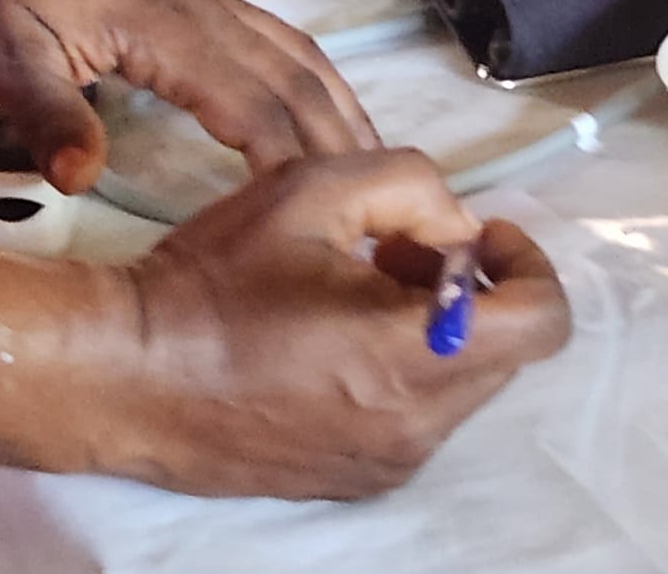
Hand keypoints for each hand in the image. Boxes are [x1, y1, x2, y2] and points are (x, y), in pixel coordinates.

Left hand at [0, 0, 377, 194]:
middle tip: (378, 210)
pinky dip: (313, 79)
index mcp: (168, 27)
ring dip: (340, 109)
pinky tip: (315, 104)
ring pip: (299, 53)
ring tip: (369, 165)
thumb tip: (83, 182)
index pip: (255, 105)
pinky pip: (277, 37)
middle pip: (299, 80)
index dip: (294, 164)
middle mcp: (207, 7)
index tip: (323, 219)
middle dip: (342, 144)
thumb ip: (48, 117)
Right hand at [104, 151, 570, 499]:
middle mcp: (415, 426)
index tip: (476, 231)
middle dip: (468, 286)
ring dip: (436, 325)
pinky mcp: (355, 479)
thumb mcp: (316, 187)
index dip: (525, 260)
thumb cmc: (214, 280)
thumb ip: (415, 187)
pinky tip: (335, 332)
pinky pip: (416, 413)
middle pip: (503, 347)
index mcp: (416, 358)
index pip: (543, 320)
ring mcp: (387, 463)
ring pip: (462, 381)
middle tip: (398, 248)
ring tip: (359, 284)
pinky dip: (403, 367)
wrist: (124, 377)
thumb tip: (458, 232)